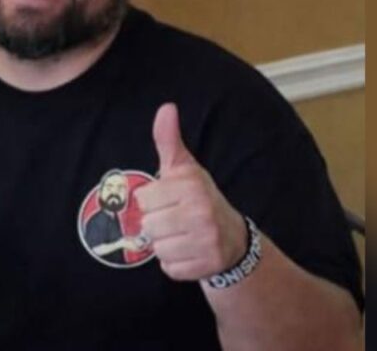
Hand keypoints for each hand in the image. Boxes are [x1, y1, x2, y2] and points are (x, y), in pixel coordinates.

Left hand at [135, 103, 246, 281]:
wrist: (232, 238)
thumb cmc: (199, 199)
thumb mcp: (185, 169)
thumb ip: (168, 140)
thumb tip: (166, 108)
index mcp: (192, 185)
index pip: (143, 199)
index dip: (152, 201)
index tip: (170, 200)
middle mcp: (201, 211)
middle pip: (147, 226)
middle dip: (157, 225)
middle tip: (176, 220)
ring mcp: (205, 240)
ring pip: (157, 248)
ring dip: (165, 245)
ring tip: (182, 236)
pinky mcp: (205, 265)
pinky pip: (169, 268)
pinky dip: (175, 264)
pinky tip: (189, 252)